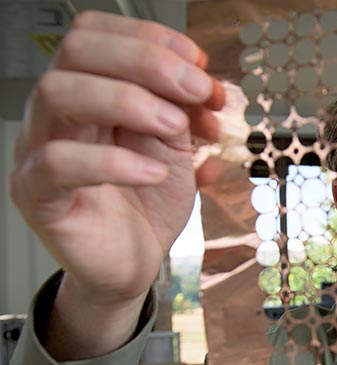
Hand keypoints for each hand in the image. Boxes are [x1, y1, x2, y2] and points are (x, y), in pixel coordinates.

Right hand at [9, 11, 223, 358]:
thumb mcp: (178, 146)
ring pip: (57, 93)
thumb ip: (184, 109)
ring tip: (176, 127)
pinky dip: (115, 162)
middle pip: (77, 50)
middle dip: (147, 61)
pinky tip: (155, 173)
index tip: (199, 62)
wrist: (134, 262)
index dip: (150, 37)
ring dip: (128, 100)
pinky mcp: (37, 194)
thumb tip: (202, 79)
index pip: (96, 33)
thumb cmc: (148, 201)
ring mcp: (39, 150)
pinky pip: (58, 163)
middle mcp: (57, 112)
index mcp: (88, 90)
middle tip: (196, 89)